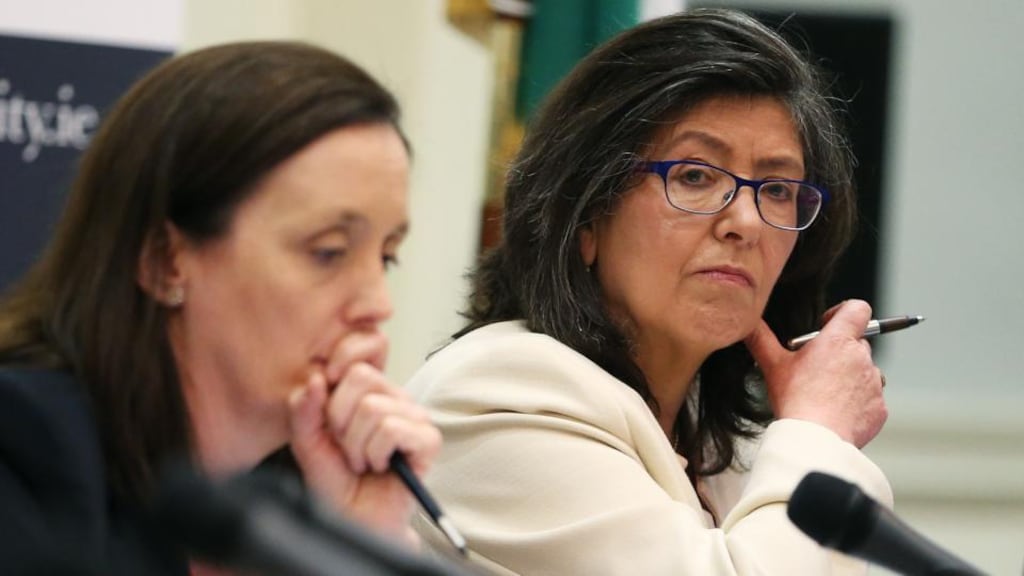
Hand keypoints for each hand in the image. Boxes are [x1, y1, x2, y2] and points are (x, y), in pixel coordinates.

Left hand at [286, 331, 440, 543]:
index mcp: (370, 392)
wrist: (354, 521)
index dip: (332, 386)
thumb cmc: (336, 482)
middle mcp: (396, 399)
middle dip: (340, 420)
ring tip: (361, 462)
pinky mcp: (428, 440)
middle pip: (361, 378)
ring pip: (374, 408)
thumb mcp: (307, 442)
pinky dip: (376, 454)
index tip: (325, 417)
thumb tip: (314, 378)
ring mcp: (415, 417)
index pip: (354, 360)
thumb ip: (304, 410)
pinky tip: (380, 466)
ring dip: (356, 445)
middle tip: (345, 446)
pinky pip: (392, 429)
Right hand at [745, 299, 887, 447]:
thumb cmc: (796, 402)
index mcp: (838, 341)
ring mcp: (873, 383)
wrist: (816, 440)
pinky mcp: (879, 407)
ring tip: (826, 394)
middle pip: (857, 343)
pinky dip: (857, 402)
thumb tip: (748, 323)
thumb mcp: (772, 365)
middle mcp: (861, 358)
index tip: (827, 327)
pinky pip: (870, 398)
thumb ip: (760, 338)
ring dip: (850, 377)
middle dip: (840, 352)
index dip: (842, 313)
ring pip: (865, 371)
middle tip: (816, 370)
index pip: (857, 309)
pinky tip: (836, 411)